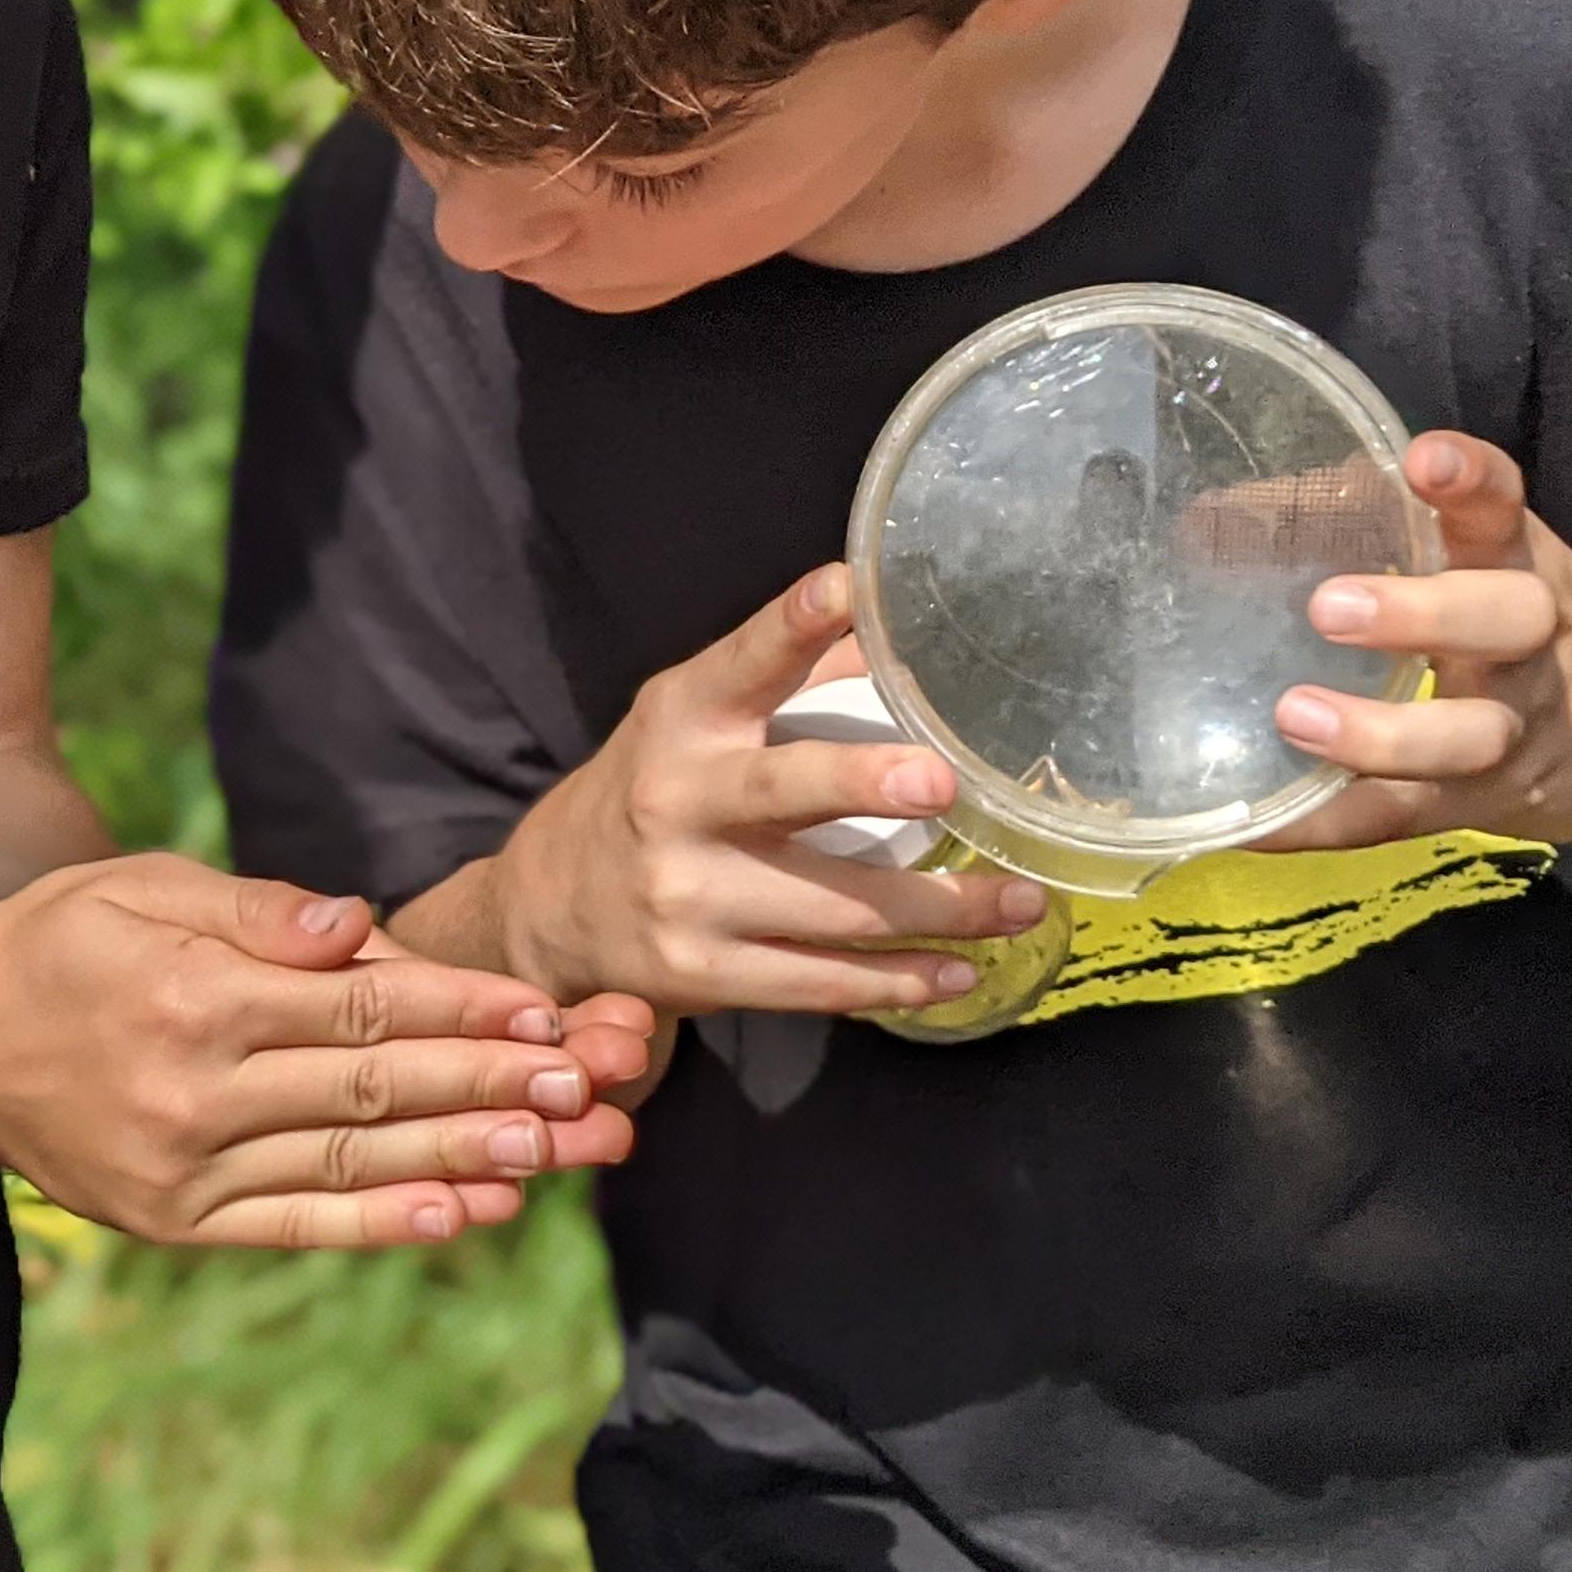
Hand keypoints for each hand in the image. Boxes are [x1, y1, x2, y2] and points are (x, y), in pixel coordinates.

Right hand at [0, 854, 632, 1249]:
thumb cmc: (57, 941)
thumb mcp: (138, 885)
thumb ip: (251, 908)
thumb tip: (354, 924)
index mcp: (193, 993)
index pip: (359, 1006)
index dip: (462, 1008)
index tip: (548, 1008)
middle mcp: (193, 1090)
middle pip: (376, 1089)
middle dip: (495, 1085)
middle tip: (593, 1086)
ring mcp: (186, 1168)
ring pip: (354, 1163)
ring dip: (468, 1159)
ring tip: (562, 1152)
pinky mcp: (177, 1223)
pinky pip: (301, 1224)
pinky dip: (388, 1225)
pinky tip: (466, 1216)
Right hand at [479, 566, 1048, 1019]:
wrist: (551, 906)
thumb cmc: (653, 790)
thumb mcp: (694, 719)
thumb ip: (787, 677)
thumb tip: (896, 629)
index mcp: (684, 720)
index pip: (743, 663)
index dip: (792, 625)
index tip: (845, 588)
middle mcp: (678, 801)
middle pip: (783, 791)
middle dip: (863, 783)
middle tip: (941, 781)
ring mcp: (688, 894)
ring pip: (833, 909)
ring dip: (940, 911)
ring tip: (1019, 903)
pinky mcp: (703, 972)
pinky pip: (819, 983)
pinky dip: (898, 982)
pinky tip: (956, 972)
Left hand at [1261, 431, 1571, 852]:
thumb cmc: (1530, 621)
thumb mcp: (1483, 560)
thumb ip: (1363, 525)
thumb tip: (1207, 517)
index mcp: (1520, 562)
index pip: (1507, 508)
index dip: (1472, 482)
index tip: (1426, 460)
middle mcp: (1533, 641)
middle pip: (1505, 621)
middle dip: (1422, 614)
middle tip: (1328, 607)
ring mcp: (1520, 729)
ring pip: (1470, 737)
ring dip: (1382, 733)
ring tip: (1295, 718)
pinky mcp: (1491, 806)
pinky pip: (1406, 817)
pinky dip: (1327, 823)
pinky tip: (1252, 824)